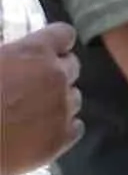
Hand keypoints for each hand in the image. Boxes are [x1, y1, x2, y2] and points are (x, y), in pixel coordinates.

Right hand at [0, 23, 83, 174]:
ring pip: (73, 98)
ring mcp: (62, 108)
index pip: (64, 35)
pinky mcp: (61, 138)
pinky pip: (75, 127)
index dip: (55, 42)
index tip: (47, 50)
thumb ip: (5, 54)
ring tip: (31, 111)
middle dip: (56, 71)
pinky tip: (40, 132)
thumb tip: (7, 53)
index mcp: (34, 52)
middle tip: (33, 84)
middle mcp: (56, 76)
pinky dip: (61, 127)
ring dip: (58, 100)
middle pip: (72, 66)